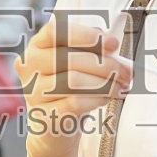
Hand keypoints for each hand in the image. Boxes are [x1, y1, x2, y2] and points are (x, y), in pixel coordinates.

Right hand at [14, 16, 130, 156]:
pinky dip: (98, 98)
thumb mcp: (75, 63)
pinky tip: (108, 97)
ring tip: (120, 85)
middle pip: (69, 58)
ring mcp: (34, 92)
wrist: (54, 125)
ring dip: (105, 82)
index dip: (86, 35)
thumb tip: (108, 41)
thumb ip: (89, 48)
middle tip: (126, 71)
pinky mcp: (45, 114)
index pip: (55, 31)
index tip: (112, 44)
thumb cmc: (67, 89)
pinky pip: (75, 102)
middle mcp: (30, 67)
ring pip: (74, 80)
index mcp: (36, 46)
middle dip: (106, 64)